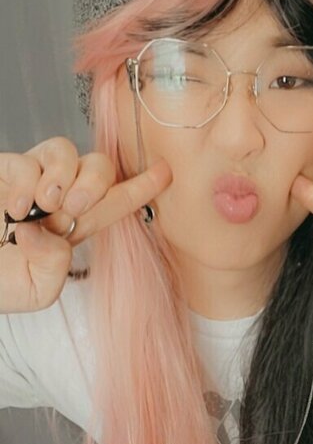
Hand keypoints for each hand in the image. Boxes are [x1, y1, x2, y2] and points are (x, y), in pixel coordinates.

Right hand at [0, 137, 171, 313]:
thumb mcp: (36, 291)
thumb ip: (56, 268)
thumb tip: (53, 230)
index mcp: (70, 230)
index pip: (112, 204)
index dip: (139, 187)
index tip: (165, 172)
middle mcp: (55, 201)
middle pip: (98, 167)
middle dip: (98, 181)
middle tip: (76, 206)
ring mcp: (29, 182)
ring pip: (68, 152)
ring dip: (66, 176)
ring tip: (44, 206)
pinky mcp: (3, 170)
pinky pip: (29, 159)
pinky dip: (28, 181)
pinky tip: (15, 206)